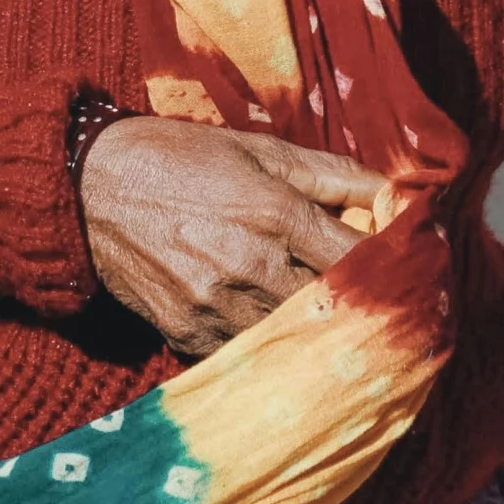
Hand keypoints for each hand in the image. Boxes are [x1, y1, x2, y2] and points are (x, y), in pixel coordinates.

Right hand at [79, 119, 382, 358]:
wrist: (89, 189)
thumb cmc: (179, 157)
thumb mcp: (257, 148)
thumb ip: (329, 173)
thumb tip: (393, 191)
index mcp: (272, 211)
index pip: (358, 257)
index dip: (394, 268)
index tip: (414, 272)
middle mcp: (250, 265)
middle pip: (335, 308)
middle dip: (366, 309)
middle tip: (394, 313)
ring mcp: (218, 307)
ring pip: (296, 341)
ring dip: (322, 335)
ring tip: (346, 331)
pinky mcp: (189, 335)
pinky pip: (250, 355)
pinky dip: (272, 348)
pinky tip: (286, 338)